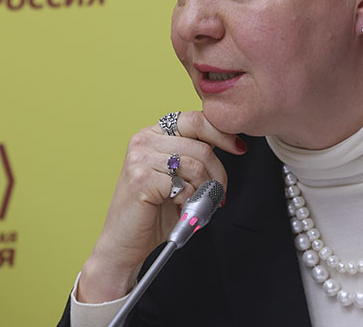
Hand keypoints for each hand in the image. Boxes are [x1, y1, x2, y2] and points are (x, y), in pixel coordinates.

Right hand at [76, 111, 246, 302]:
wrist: (125, 244)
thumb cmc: (153, 212)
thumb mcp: (179, 175)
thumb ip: (195, 155)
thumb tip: (230, 144)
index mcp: (154, 134)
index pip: (195, 119)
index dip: (221, 134)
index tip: (237, 148)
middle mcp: (144, 140)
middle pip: (201, 146)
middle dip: (218, 174)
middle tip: (218, 194)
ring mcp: (139, 158)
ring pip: (195, 166)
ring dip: (204, 191)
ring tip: (196, 205)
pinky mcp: (141, 179)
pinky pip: (183, 187)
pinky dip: (189, 202)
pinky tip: (179, 208)